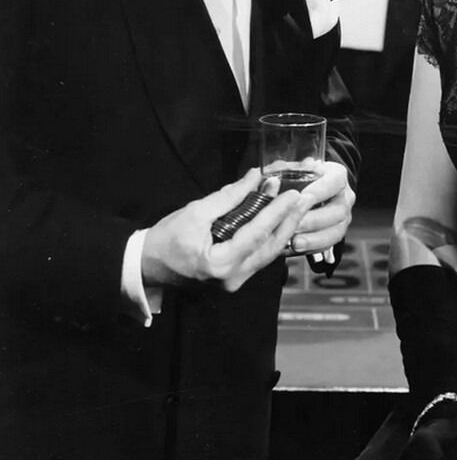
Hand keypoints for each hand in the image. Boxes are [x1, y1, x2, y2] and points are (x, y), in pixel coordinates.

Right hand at [141, 169, 312, 291]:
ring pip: (269, 253)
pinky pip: (260, 257)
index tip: (292, 191)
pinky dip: (272, 237)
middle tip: (306, 196)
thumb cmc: (166, 238)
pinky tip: (283, 221)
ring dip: (285, 228)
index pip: (258, 233)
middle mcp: (233, 278)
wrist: (147, 266)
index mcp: (220, 263)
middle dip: (290, 219)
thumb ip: (230, 196)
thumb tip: (256, 177)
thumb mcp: (196, 212)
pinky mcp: (235, 278)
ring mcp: (235, 281)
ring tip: (299, 206)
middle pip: (270, 246)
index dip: (277, 210)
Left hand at [282, 160, 353, 256]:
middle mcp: (345, 196)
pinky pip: (329, 244)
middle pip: (338, 210)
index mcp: (337, 176)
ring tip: (295, 242)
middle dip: (314, 219)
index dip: (320, 190)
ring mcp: (344, 217)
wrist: (311, 190)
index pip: (336, 181)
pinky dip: (313, 248)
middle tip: (294, 223)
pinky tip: (297, 249)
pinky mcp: (337, 233)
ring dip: (314, 238)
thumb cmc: (301, 177)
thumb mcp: (296, 168)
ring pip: (336, 231)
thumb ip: (287, 170)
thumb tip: (273, 175)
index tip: (301, 196)